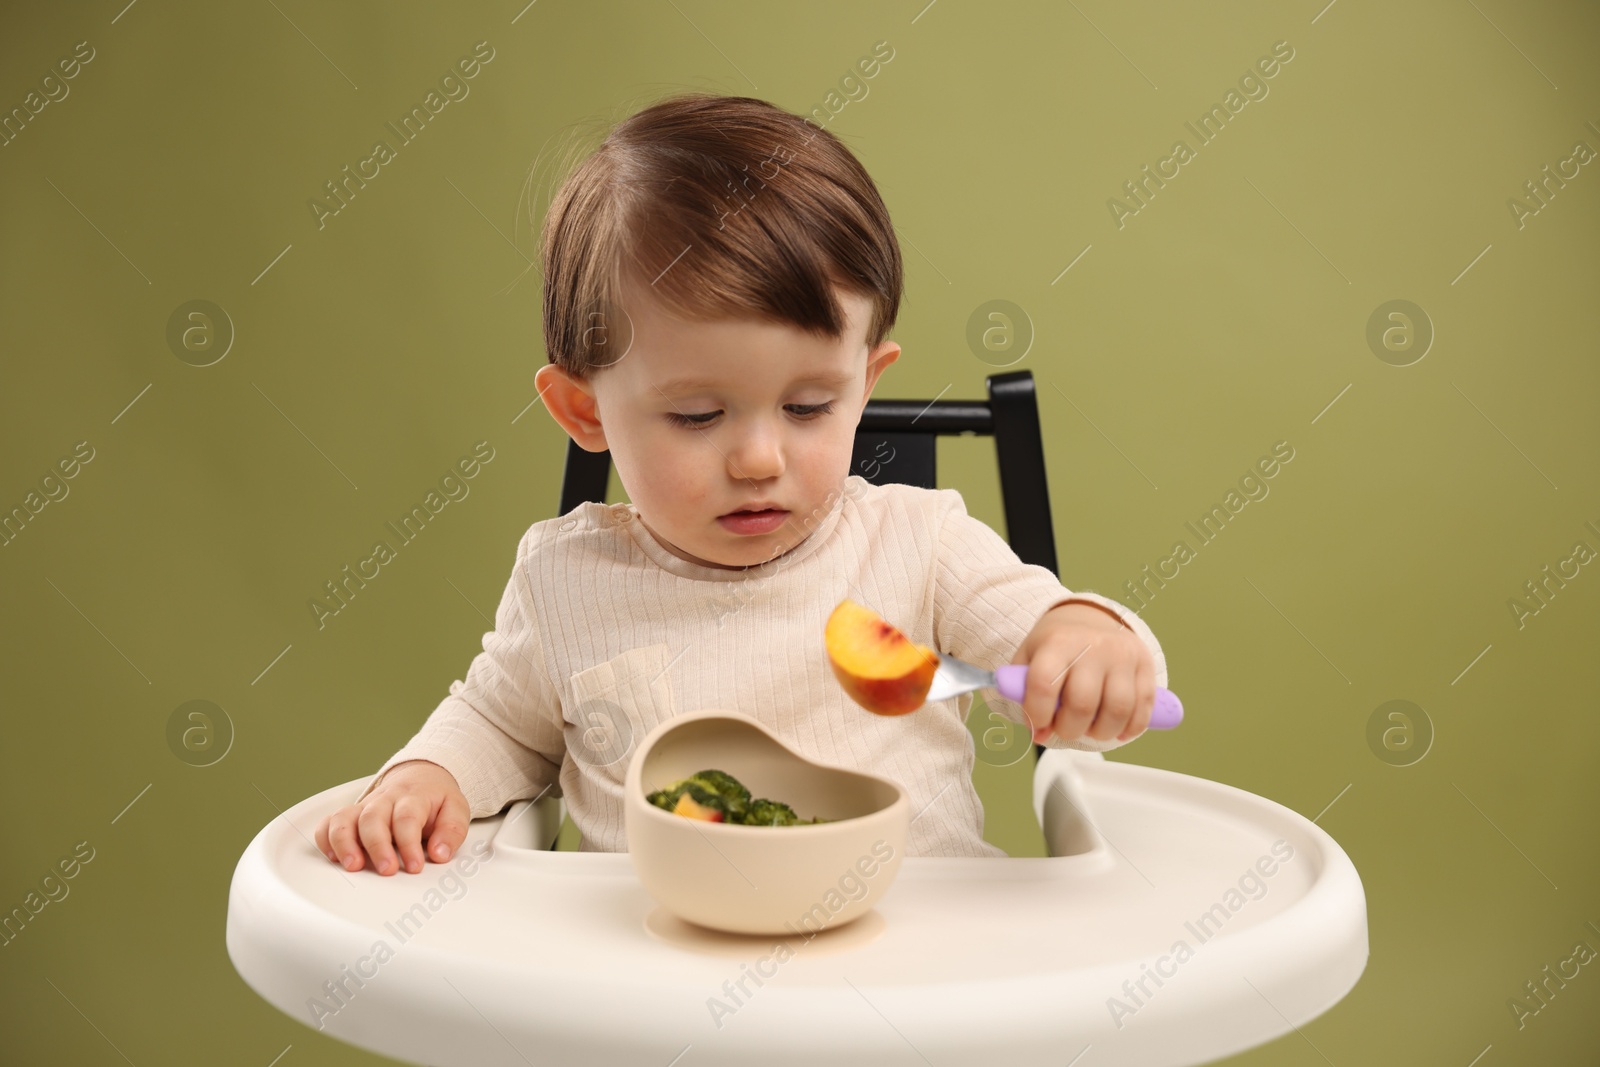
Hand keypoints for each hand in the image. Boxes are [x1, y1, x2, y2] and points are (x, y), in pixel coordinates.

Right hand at [315, 760, 468, 875]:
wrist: (421, 776)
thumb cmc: (436, 799)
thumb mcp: (455, 809)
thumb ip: (452, 831)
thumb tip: (440, 854)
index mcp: (412, 797)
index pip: (406, 818)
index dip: (408, 844)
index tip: (415, 866)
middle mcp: (384, 800)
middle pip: (372, 818)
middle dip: (377, 846)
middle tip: (387, 870)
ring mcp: (365, 806)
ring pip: (344, 818)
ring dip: (344, 843)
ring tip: (353, 866)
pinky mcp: (351, 815)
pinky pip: (329, 823)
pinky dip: (326, 839)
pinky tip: (334, 858)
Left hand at [1009, 600, 1154, 743]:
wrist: (1090, 618)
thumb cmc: (1055, 647)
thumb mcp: (1029, 657)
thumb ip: (1023, 694)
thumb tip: (1038, 733)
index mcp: (1058, 642)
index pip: (1044, 684)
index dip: (1037, 715)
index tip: (1038, 726)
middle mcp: (1093, 646)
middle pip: (1083, 704)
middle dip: (1069, 729)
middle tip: (1065, 729)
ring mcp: (1123, 655)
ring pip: (1117, 710)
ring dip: (1101, 733)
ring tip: (1090, 729)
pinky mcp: (1145, 665)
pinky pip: (1143, 708)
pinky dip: (1130, 728)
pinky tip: (1117, 730)